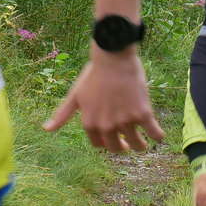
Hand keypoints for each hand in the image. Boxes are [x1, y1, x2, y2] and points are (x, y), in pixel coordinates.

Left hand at [44, 49, 163, 152]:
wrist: (112, 57)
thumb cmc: (93, 75)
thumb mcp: (75, 95)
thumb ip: (62, 114)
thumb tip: (46, 129)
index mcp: (90, 123)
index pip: (99, 144)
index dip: (106, 143)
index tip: (113, 140)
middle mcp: (107, 126)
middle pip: (116, 148)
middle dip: (122, 148)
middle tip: (128, 144)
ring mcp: (125, 121)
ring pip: (136, 145)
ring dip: (140, 146)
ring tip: (144, 144)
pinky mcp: (143, 114)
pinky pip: (154, 133)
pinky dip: (157, 136)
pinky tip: (158, 136)